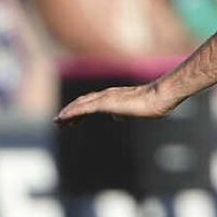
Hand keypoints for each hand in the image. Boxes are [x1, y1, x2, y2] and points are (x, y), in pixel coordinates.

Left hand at [55, 82, 175, 124]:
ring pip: (80, 105)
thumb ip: (123, 113)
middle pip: (82, 103)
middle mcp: (106, 95)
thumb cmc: (152, 104)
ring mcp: (105, 98)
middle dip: (69, 112)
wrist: (159, 97)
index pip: (91, 103)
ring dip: (67, 113)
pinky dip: (72, 113)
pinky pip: (84, 108)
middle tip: (58, 122)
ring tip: (57, 122)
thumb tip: (116, 117)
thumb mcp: (134, 112)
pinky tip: (64, 118)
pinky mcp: (106, 103)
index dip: (79, 111)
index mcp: (112, 97)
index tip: (70, 120)